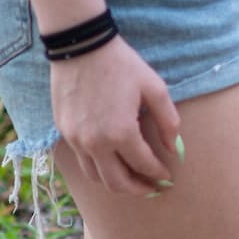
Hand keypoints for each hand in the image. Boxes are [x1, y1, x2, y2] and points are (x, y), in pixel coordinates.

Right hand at [48, 36, 179, 196]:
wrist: (82, 49)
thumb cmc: (122, 65)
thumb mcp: (154, 88)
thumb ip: (167, 121)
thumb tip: (174, 148)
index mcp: (121, 132)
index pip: (143, 164)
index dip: (158, 174)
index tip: (167, 177)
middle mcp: (95, 143)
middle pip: (117, 183)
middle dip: (137, 190)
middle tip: (152, 190)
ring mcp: (76, 140)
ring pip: (96, 177)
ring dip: (116, 184)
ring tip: (132, 180)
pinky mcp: (64, 134)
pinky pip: (82, 162)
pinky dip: (98, 169)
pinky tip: (111, 162)